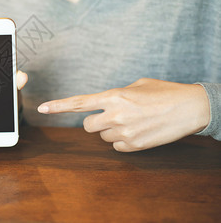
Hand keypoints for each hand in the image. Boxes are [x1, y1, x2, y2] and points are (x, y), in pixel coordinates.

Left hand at [37, 78, 209, 151]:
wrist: (190, 108)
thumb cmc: (164, 92)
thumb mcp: (137, 85)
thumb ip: (116, 94)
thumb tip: (106, 104)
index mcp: (113, 96)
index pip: (79, 103)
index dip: (58, 106)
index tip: (42, 108)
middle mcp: (115, 115)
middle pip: (87, 126)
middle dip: (95, 123)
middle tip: (111, 116)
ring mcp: (124, 132)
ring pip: (103, 137)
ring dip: (111, 131)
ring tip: (132, 122)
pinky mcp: (134, 146)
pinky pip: (117, 147)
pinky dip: (123, 141)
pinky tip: (137, 131)